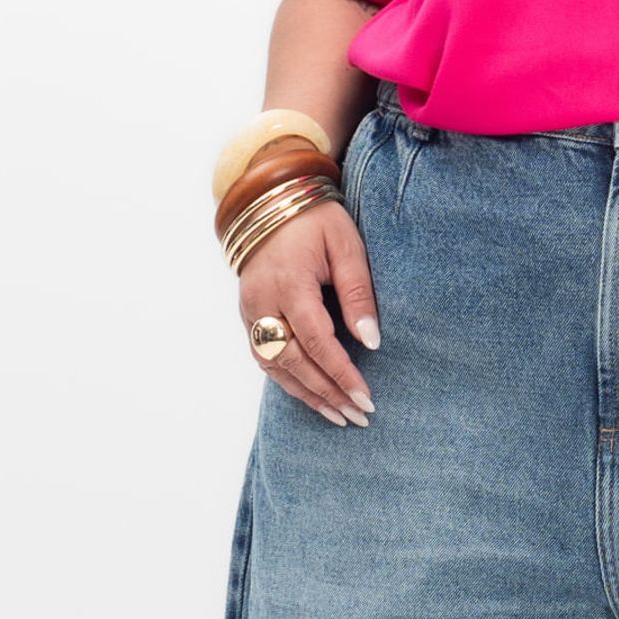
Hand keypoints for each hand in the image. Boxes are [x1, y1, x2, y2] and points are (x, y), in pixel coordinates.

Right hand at [237, 201, 381, 427]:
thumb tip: (371, 340)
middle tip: (358, 415)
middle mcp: (262, 303)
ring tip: (339, 416)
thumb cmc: (316, 221)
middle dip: (326, 393)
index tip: (365, 397)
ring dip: (307, 394)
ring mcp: (249, 311)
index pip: (316, 341)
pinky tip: (311, 394)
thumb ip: (358, 293)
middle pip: (293, 362)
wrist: (272, 203)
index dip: (340, 373)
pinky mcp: (248, 316)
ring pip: (274, 366)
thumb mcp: (346, 246)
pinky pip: (264, 357)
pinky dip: (288, 380)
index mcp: (289, 283)